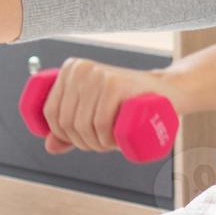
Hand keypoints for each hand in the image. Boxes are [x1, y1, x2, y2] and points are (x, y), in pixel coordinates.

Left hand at [39, 59, 177, 154]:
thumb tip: (49, 146)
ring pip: (83, 125)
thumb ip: (69, 126)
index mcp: (70, 70)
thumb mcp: (94, 109)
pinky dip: (106, 140)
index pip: (51, 112)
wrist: (166, 91)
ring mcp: (100, 74)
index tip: (83, 141)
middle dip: (84, 143)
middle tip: (103, 144)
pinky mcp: (117, 84)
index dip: (63, 136)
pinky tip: (116, 142)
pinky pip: (100, 122)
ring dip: (97, 145)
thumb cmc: (127, 103)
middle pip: (67, 121)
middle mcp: (82, 68)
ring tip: (112, 143)